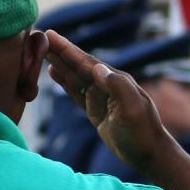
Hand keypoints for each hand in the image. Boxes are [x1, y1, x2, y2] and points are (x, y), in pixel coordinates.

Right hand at [44, 31, 171, 172]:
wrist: (148, 154)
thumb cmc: (142, 132)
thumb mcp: (132, 109)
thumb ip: (117, 87)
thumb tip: (97, 67)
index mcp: (116, 80)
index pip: (87, 62)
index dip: (68, 49)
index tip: (51, 36)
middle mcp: (108, 85)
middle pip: (78, 65)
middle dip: (60, 51)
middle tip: (40, 37)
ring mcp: (101, 97)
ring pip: (75, 76)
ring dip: (60, 63)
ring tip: (43, 51)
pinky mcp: (96, 110)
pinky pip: (76, 92)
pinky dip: (64, 81)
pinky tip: (54, 72)